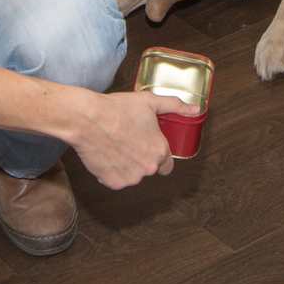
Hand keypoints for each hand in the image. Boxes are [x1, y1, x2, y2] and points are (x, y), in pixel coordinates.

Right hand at [64, 89, 185, 189]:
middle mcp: (148, 168)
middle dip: (140, 159)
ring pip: (132, 175)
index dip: (159, 156)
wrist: (87, 119)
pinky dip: (111, 171)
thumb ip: (175, 107)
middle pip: (148, 169)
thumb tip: (195, 109)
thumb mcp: (150, 102)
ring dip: (126, 166)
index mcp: (160, 151)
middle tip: (127, 141)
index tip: (148, 147)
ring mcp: (130, 178)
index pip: (167, 166)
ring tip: (115, 146)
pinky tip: (106, 154)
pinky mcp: (112, 182)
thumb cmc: (117, 109)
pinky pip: (115, 180)